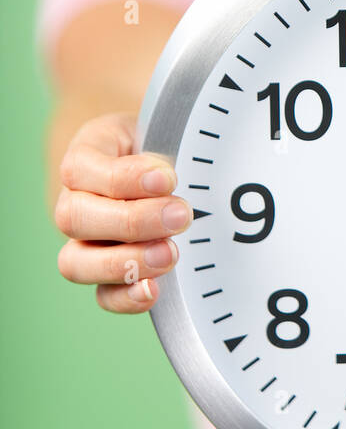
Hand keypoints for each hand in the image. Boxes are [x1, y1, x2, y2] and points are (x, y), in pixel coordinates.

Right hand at [54, 111, 192, 312]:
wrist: (161, 163)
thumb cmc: (160, 146)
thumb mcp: (160, 131)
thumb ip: (168, 145)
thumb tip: (190, 168)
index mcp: (83, 159)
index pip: (81, 169)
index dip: (124, 178)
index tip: (168, 178)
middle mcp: (73, 202)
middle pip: (73, 218)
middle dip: (131, 220)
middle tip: (181, 215)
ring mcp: (83, 243)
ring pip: (76, 262)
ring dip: (126, 262)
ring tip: (171, 253)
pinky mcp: (107, 275)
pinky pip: (102, 296)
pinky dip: (125, 297)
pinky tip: (153, 289)